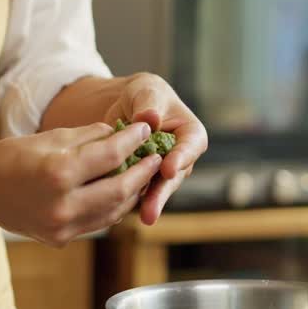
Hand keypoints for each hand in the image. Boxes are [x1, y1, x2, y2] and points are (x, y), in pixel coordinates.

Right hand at [0, 122, 162, 246]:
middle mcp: (62, 205)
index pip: (110, 156)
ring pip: (113, 211)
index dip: (133, 140)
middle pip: (119, 189)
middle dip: (142, 172)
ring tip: (142, 176)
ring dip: (132, 193)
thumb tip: (121, 134)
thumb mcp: (50, 137)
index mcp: (58, 173)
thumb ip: (89, 136)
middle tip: (155, 158)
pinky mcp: (61, 239)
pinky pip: (97, 222)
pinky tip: (120, 194)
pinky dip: (113, 208)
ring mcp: (62, 227)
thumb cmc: (11, 157)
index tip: (145, 130)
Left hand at [103, 73, 206, 224]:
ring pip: (157, 189)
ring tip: (144, 217)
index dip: (181, 158)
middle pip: (174, 176)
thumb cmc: (142, 95)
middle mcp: (181, 157)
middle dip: (162, 193)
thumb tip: (150, 118)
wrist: (125, 107)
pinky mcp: (144, 181)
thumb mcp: (146, 91)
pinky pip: (138, 192)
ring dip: (149, 203)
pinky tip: (115, 209)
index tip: (168, 169)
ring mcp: (162, 173)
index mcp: (190, 134)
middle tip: (152, 209)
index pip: (191, 146)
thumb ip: (148, 103)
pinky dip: (128, 199)